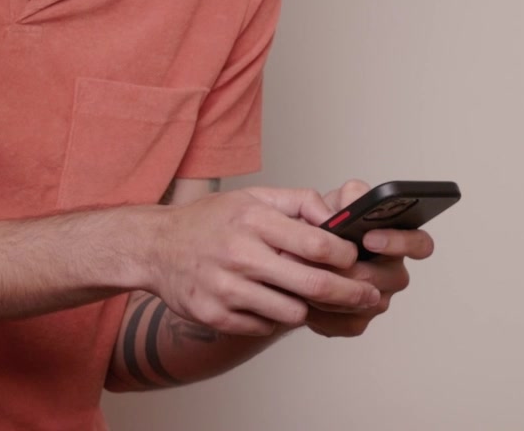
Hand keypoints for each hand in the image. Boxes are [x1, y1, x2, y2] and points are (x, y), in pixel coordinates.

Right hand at [147, 186, 381, 336]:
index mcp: (253, 219)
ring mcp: (227, 288)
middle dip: (350, 292)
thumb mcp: (252, 196)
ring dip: (307, 307)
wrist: (157, 247)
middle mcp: (240, 254)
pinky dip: (273, 318)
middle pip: (313, 284)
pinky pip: (264, 327)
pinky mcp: (216, 316)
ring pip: (292, 312)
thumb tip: (336, 217)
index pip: (316, 243)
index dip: (345, 255)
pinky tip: (270, 302)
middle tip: (367, 294)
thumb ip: (297, 202)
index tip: (354, 258)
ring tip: (307, 295)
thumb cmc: (211, 220)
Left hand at [304, 179, 434, 338]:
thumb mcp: (339, 200)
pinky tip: (307, 298)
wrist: (300, 250)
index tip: (369, 238)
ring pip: (367, 302)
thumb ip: (353, 194)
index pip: (420, 244)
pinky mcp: (359, 320)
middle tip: (333, 262)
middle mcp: (392, 270)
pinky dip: (326, 311)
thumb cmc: (329, 222)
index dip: (400, 242)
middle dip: (359, 270)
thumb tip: (355, 202)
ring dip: (338, 289)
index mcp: (397, 239)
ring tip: (310, 275)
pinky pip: (348, 322)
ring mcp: (378, 298)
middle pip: (394, 278)